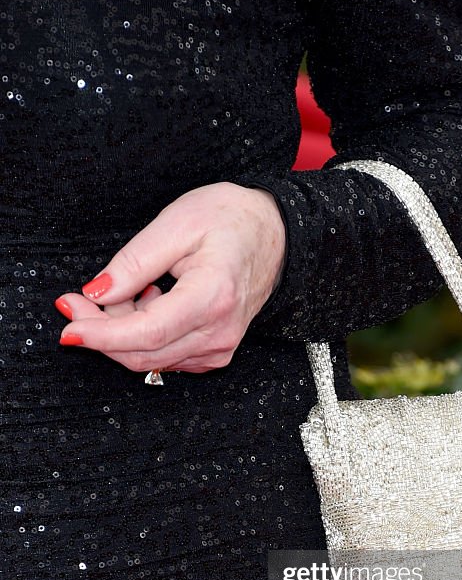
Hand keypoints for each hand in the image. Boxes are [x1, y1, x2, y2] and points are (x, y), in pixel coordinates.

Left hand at [53, 182, 285, 373]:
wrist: (274, 234)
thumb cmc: (232, 220)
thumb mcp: (177, 223)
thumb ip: (134, 261)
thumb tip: (97, 293)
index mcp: (213, 296)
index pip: (148, 332)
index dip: (102, 335)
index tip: (68, 326)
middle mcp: (219, 331)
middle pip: (143, 352)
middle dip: (100, 332)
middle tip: (74, 301)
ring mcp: (219, 347)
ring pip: (150, 358)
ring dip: (119, 334)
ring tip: (120, 292)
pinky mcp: (215, 352)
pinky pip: (165, 357)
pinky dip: (141, 337)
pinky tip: (147, 304)